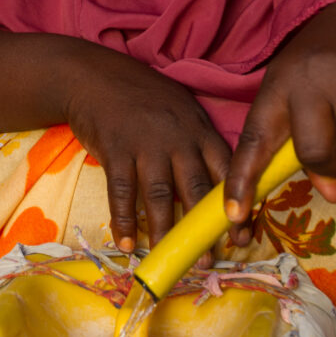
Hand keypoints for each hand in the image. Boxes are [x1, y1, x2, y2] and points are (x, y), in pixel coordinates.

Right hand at [61, 45, 230, 253]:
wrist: (94, 76)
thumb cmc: (142, 97)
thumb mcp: (180, 109)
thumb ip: (198, 143)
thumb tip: (217, 185)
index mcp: (198, 128)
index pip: (225, 170)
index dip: (235, 205)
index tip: (242, 235)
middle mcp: (176, 137)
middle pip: (195, 187)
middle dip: (202, 228)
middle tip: (208, 260)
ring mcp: (145, 143)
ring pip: (159, 194)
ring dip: (164, 230)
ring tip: (167, 256)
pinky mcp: (115, 150)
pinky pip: (121, 192)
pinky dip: (124, 220)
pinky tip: (126, 243)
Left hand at [224, 0, 335, 240]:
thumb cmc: (327, 59)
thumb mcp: (301, 90)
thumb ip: (304, 143)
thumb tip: (333, 194)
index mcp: (278, 85)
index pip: (254, 139)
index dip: (242, 180)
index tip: (233, 216)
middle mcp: (309, 80)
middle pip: (316, 154)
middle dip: (331, 164)